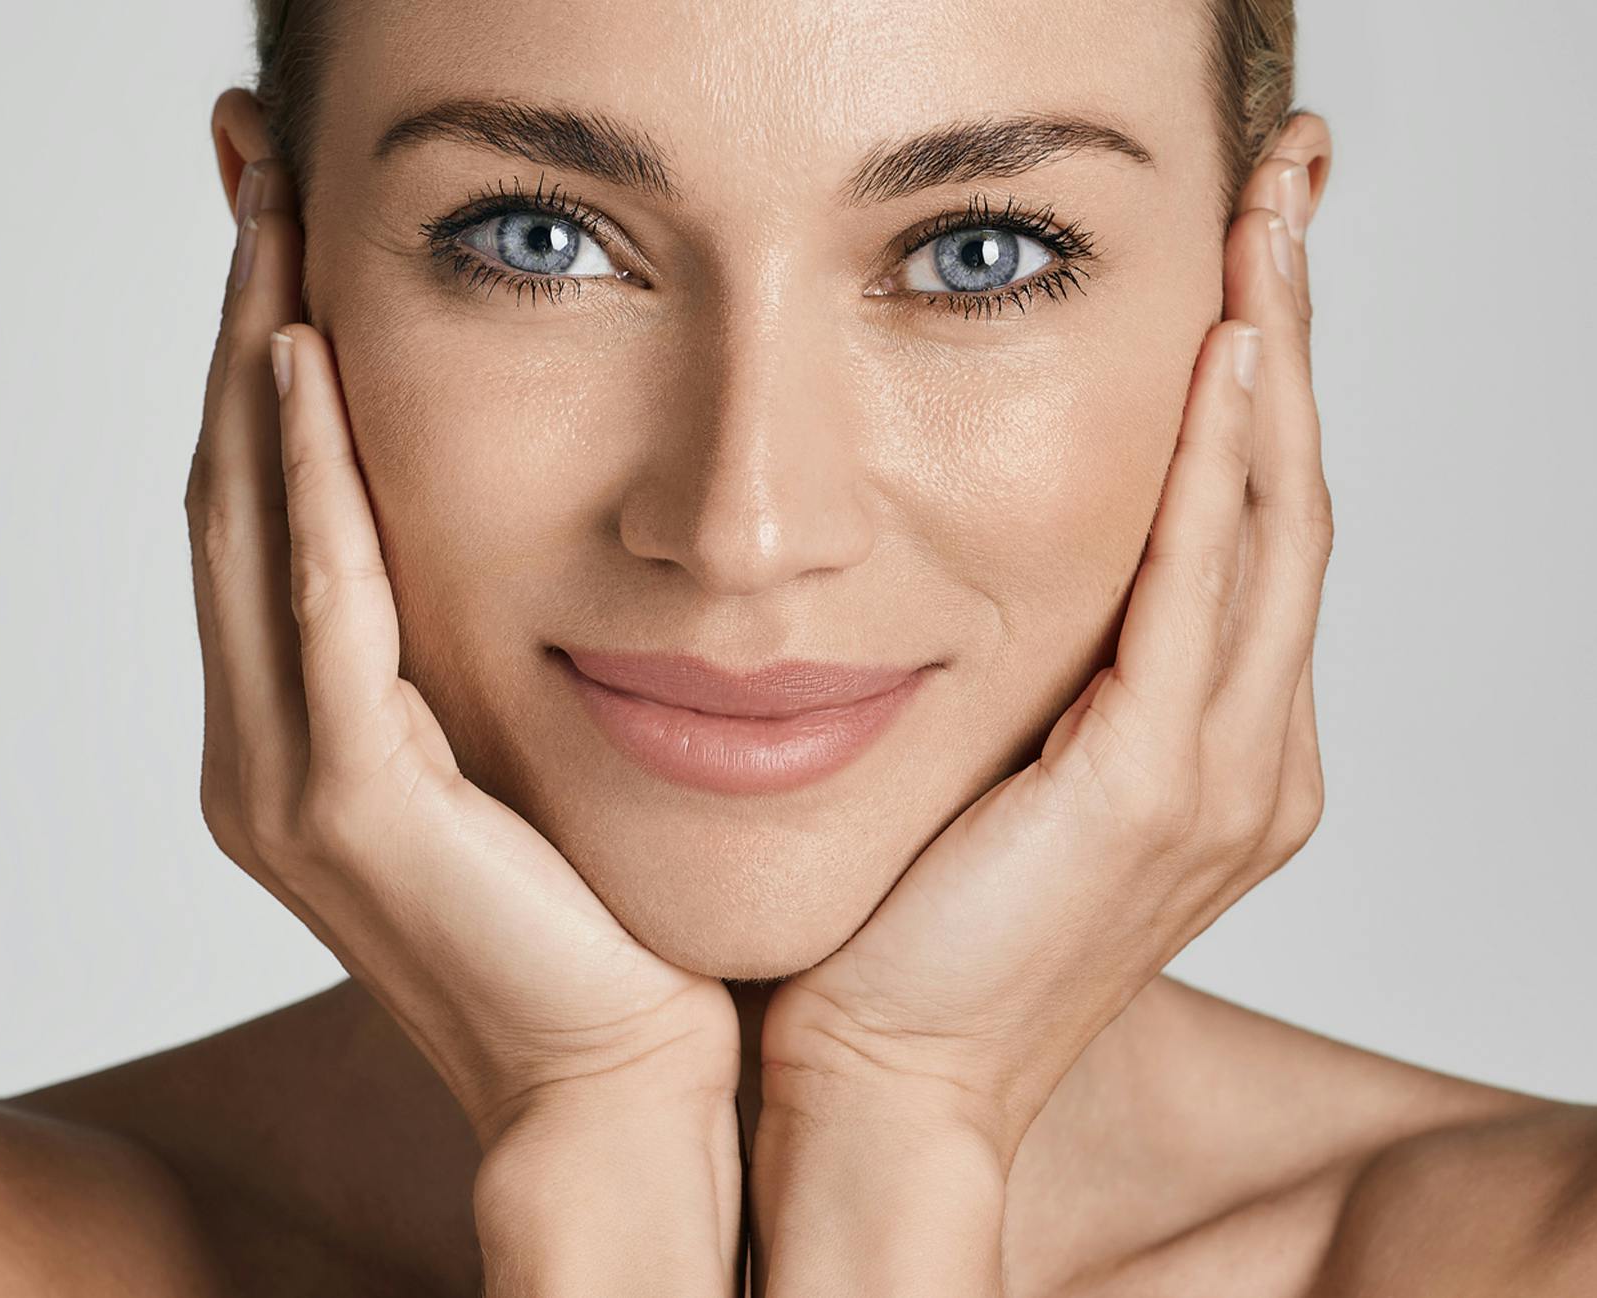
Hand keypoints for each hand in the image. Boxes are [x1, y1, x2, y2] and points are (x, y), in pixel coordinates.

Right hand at [184, 156, 741, 1291]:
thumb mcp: (536, 748)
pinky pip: (318, 613)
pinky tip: (314, 371)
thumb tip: (547, 531)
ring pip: (250, 527)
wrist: (627, 1080)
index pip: (276, 507)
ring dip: (257, 369)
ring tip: (271, 225)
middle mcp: (273, 746)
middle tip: (258, 179)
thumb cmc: (606, 919)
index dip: (268, 363)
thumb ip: (493, 650)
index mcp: (316, 731)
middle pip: (235, 489)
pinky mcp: (344, 805)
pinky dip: (310, 489)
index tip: (292, 233)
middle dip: (242, 325)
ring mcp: (289, 778)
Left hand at [751, 154, 1330, 1291]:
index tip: (1248, 255)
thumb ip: (1055, 666)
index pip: (1255, 524)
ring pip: (1272, 526)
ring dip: (1272, 365)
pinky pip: (1201, 596)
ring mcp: (1223, 778)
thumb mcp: (1005, 764)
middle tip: (1285, 187)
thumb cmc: (917, 920)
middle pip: (1291, 498)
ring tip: (1266, 223)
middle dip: (1293, 331)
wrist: (884, 1073)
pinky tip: (1217, 359)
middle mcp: (1251, 753)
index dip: (1264, 381)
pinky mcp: (1156, 795)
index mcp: (1212, 746)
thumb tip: (1026, 547)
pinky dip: (1216, 471)